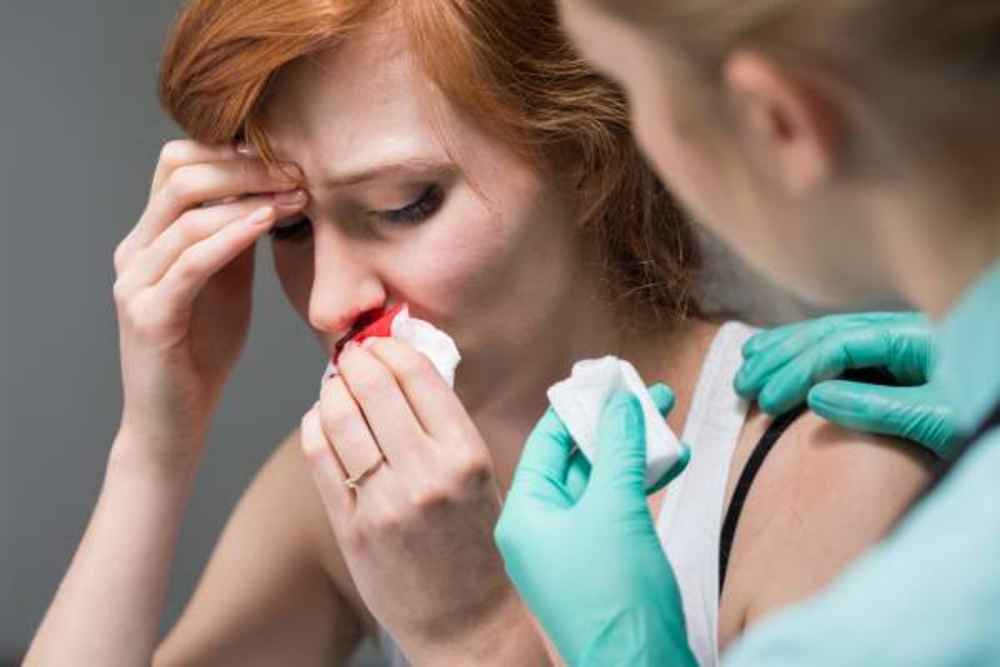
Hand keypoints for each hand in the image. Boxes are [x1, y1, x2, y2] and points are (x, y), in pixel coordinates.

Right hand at [112, 140, 305, 469]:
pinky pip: (191, 261)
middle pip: (180, 175)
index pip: (176, 164)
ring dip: (249, 196)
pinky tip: (268, 221)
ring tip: (296, 194)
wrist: (175, 418)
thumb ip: (235, 238)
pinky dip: (232, 235)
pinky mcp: (149, 314)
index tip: (282, 156)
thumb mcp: (226, 281)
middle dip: (244, 165)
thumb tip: (270, 191)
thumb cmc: (203, 351)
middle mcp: (134, 251)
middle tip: (295, 170)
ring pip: (186, 213)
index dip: (229, 151)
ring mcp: (135, 282)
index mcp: (149, 238)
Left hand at [299, 338, 528, 662]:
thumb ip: (445, 427)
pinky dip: (315, 427)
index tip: (382, 342)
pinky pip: (321, 458)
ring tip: (336, 384)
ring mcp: (385, 503)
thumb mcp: (481, 478)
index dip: (392, 349)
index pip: (420, 377)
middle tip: (351, 353)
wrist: (468, 623)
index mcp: (466, 455)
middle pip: (374, 389)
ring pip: (340, 418)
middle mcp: (426, 474)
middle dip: (356, 360)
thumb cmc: (478, 546)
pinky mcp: (353, 528)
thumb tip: (404, 372)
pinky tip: (322, 419)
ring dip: (332, 389)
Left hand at [495, 386, 695, 666]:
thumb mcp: (617, 509)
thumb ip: (618, 449)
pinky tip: (673, 460)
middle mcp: (542, 530)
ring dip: (635, 450)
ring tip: (667, 415)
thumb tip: (619, 402)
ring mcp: (572, 550)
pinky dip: (643, 484)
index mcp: (526, 515)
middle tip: (646, 392)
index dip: (579, 405)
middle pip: (576, 459)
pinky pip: (618, 510)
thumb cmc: (616, 598)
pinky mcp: (602, 565)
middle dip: (614, 424)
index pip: (547, 442)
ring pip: (602, 482)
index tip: (607, 377)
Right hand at [735, 312, 960, 458]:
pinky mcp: (890, 355)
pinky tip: (772, 353)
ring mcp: (893, 339)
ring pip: (824, 333)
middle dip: (779, 359)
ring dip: (782, 350)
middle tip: (743, 387)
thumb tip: (815, 396)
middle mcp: (898, 329)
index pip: (838, 344)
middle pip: (823, 332)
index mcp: (911, 338)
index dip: (797, 370)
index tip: (768, 400)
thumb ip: (878, 407)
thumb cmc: (983, 412)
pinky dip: (799, 350)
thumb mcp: (937, 419)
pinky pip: (835, 344)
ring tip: (744, 368)